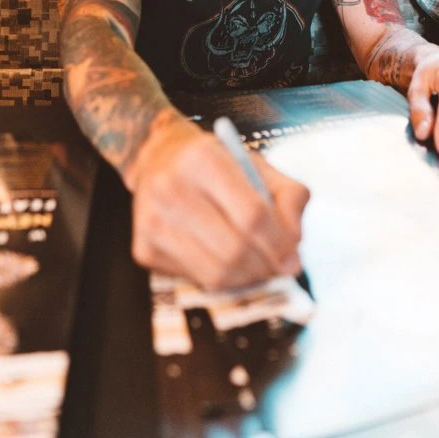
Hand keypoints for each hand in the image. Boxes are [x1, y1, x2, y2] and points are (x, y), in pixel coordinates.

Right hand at [124, 111, 309, 290]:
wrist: (157, 158)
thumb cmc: (216, 163)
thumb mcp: (256, 164)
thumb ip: (288, 196)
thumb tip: (295, 244)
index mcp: (202, 158)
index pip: (252, 215)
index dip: (279, 243)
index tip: (294, 259)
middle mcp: (170, 188)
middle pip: (234, 249)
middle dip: (266, 266)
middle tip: (279, 267)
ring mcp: (152, 221)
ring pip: (216, 273)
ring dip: (247, 278)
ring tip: (258, 266)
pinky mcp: (143, 248)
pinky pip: (196, 279)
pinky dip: (222, 279)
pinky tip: (227, 261)